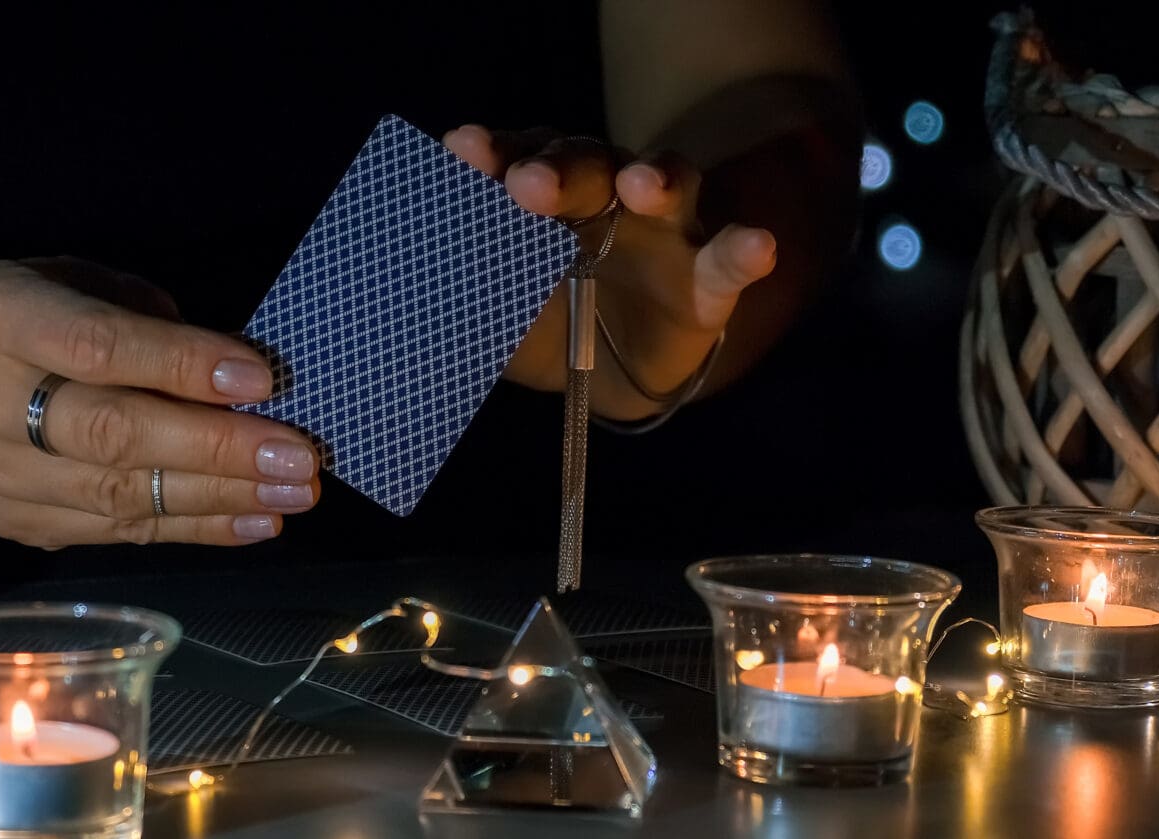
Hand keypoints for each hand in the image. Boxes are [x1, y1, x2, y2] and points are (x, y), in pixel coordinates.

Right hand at [0, 258, 320, 548]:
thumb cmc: (45, 313)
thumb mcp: (87, 284)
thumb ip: (151, 325)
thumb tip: (241, 384)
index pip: (98, 347)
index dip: (182, 366)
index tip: (262, 381)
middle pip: (109, 434)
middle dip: (216, 449)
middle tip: (298, 460)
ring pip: (117, 496)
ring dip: (218, 498)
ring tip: (290, 495)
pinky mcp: (9, 522)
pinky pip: (115, 532)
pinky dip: (192, 528)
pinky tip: (251, 521)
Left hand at [443, 125, 777, 418]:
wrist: (613, 369)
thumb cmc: (543, 317)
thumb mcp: (492, 308)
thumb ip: (460, 292)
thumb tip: (402, 299)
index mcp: (543, 196)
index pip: (516, 159)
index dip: (492, 154)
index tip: (462, 148)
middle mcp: (605, 197)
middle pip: (587, 164)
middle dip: (558, 169)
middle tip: (527, 185)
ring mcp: (664, 232)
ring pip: (667, 185)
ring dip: (656, 178)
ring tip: (643, 185)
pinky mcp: (707, 281)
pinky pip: (729, 259)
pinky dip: (745, 249)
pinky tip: (756, 245)